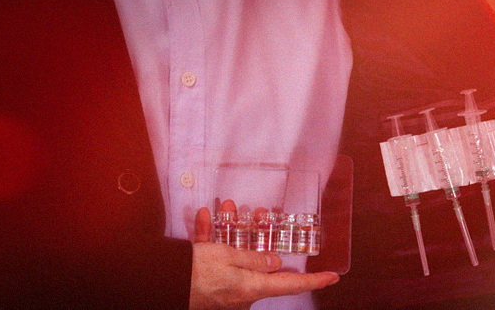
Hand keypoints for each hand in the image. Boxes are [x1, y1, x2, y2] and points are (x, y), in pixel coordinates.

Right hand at [189, 203, 338, 309]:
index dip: (314, 281)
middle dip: (258, 234)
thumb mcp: (227, 259)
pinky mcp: (206, 280)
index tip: (333, 276)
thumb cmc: (196, 275)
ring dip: (231, 229)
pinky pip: (213, 256)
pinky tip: (205, 218)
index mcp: (252, 287)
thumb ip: (253, 258)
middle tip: (260, 214)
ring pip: (234, 253)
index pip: (291, 284)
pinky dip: (210, 237)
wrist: (161, 283)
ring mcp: (224, 286)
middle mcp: (241, 289)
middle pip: (259, 262)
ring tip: (227, 206)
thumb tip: (274, 262)